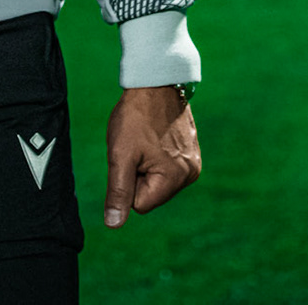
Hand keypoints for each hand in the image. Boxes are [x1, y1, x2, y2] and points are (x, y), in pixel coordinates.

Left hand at [103, 86, 199, 228]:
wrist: (156, 82)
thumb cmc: (135, 117)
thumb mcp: (120, 155)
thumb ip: (118, 192)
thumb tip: (113, 224)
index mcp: (174, 178)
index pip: (139, 205)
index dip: (127, 182)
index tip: (131, 156)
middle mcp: (190, 175)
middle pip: (151, 195)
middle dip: (138, 175)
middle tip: (137, 147)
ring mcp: (193, 164)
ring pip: (157, 183)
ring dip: (146, 167)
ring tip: (146, 141)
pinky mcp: (192, 154)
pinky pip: (166, 170)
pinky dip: (156, 158)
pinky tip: (155, 138)